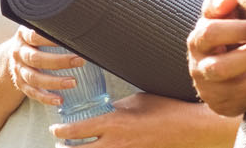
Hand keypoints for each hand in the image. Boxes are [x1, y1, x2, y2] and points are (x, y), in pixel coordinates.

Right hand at [7, 27, 84, 106]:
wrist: (12, 54)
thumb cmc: (34, 40)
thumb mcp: (38, 29)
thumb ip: (53, 28)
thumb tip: (83, 24)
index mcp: (24, 36)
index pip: (35, 36)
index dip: (51, 39)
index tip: (70, 40)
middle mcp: (19, 53)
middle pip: (36, 59)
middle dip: (59, 61)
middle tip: (80, 61)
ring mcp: (19, 70)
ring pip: (34, 78)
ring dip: (54, 82)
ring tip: (73, 82)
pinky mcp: (21, 84)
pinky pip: (33, 93)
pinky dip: (46, 98)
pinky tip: (60, 100)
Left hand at [49, 92, 232, 147]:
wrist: (189, 128)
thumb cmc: (165, 109)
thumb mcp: (135, 101)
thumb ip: (116, 107)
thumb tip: (105, 108)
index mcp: (112, 124)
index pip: (76, 132)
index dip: (61, 132)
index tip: (55, 129)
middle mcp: (115, 143)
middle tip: (59, 144)